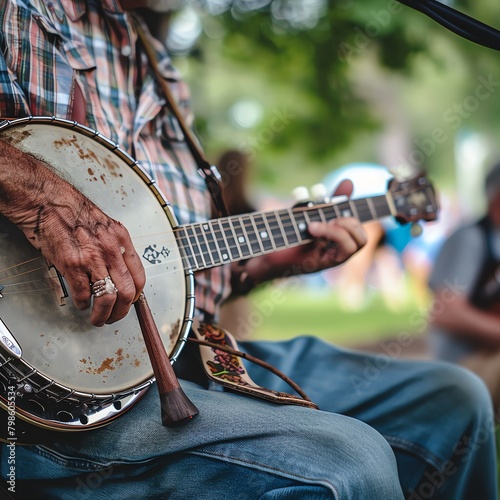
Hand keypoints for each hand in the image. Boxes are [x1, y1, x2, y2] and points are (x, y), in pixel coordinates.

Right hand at [0, 141, 145, 325]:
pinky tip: (81, 304)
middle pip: (128, 292)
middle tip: (114, 317)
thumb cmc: (71, 210)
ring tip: (97, 319)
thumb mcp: (104, 225)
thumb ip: (114, 246)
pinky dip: (83, 304)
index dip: (137, 296)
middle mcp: (111, 250)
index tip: (130, 303)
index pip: (140, 276)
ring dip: (103, 314)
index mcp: (121, 239)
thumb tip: (119, 271)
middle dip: (122, 311)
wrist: (46, 199)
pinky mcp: (71, 264)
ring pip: (108, 298)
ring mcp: (92, 258)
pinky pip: (84, 294)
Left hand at [244, 179, 366, 282]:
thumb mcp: (306, 212)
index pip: (359, 229)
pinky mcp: (320, 264)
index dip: (360, 211)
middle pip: (361, 238)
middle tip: (327, 217)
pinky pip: (343, 250)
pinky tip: (311, 227)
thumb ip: (327, 202)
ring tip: (316, 223)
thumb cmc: (280, 233)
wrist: (258, 251)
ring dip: (339, 228)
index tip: (341, 201)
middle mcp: (334, 252)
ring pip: (357, 243)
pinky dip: (331, 233)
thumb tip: (349, 181)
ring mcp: (329, 260)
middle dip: (349, 221)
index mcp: (333, 240)